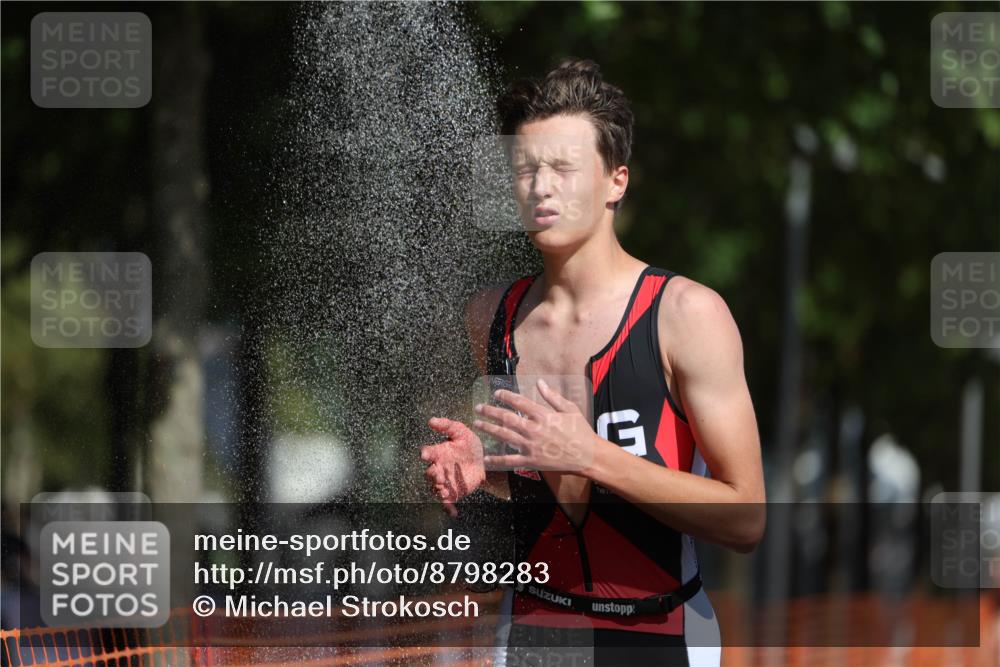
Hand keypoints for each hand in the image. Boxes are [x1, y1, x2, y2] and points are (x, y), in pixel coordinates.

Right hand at [420, 417, 485, 517]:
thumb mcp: (461, 432)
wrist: (484, 460)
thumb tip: (431, 420)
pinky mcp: (453, 492)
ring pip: (436, 488)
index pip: (428, 453)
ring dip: (438, 490)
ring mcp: (445, 481)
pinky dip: (448, 508)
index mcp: (438, 453)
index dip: (425, 453)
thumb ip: (447, 426)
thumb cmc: (468, 444)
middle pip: (429, 473)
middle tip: (438, 475)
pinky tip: (453, 513)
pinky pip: (447, 502)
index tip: (425, 453)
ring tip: (444, 491)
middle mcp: (438, 468)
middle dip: (432, 475)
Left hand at [473, 378, 595, 472]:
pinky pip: (511, 460)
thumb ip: (553, 396)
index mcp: (544, 415)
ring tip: (477, 424)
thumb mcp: (570, 409)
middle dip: (490, 412)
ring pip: (505, 436)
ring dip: (489, 429)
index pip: (519, 402)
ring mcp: (532, 446)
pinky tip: (486, 458)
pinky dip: (497, 460)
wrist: (588, 456)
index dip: (506, 396)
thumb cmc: (581, 431)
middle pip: (507, 418)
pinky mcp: (532, 461)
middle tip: (479, 408)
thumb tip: (540, 382)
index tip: (496, 393)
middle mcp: (535, 429)